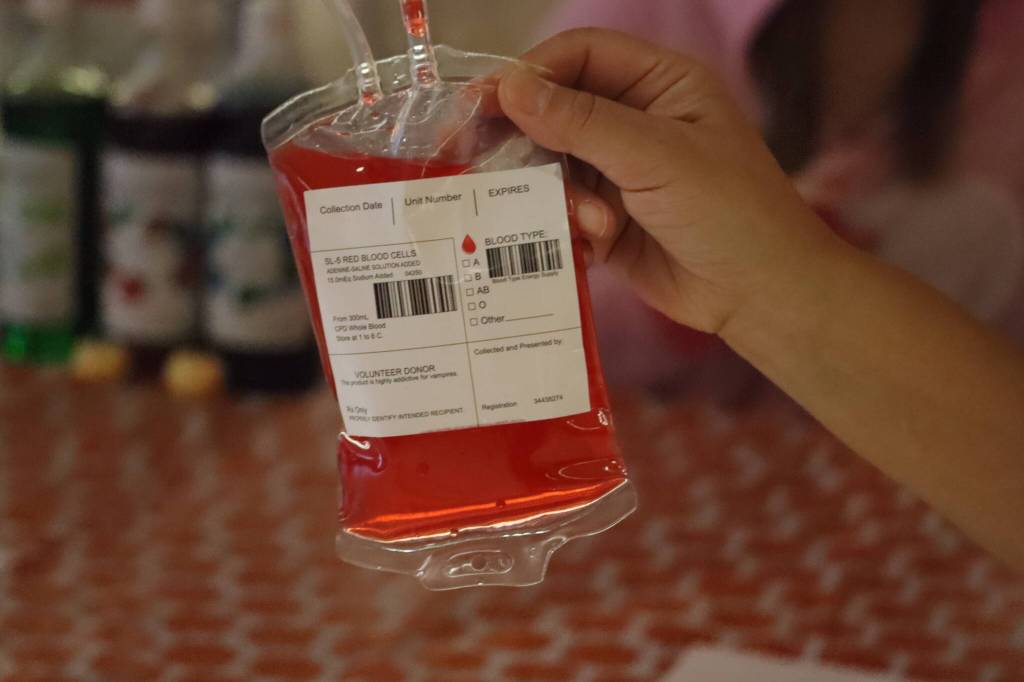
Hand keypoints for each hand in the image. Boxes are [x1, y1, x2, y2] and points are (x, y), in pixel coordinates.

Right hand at [498, 29, 841, 334]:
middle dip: (521, 135)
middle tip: (467, 152)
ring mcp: (618, 173)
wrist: (759, 296)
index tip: (483, 100)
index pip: (580, 56)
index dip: (530, 72)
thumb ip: (581, 121)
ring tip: (592, 223)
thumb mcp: (657, 156)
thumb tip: (509, 88)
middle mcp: (634, 122)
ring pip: (552, 166)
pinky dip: (565, 226)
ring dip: (559, 194)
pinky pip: (560, 211)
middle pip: (554, 109)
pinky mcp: (605, 221)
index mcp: (660, 84)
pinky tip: (593, 244)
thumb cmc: (730, 211)